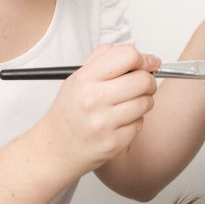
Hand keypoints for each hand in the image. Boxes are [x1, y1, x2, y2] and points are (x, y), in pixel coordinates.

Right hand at [37, 44, 160, 178]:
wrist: (56, 147)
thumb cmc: (71, 110)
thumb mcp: (79, 76)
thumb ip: (106, 57)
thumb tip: (145, 57)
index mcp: (85, 78)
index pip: (129, 56)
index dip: (144, 59)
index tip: (147, 64)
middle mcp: (93, 99)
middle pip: (143, 80)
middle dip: (149, 81)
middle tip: (142, 85)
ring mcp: (103, 123)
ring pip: (146, 102)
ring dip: (144, 102)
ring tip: (129, 104)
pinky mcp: (113, 142)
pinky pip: (140, 124)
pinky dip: (135, 121)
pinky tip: (121, 122)